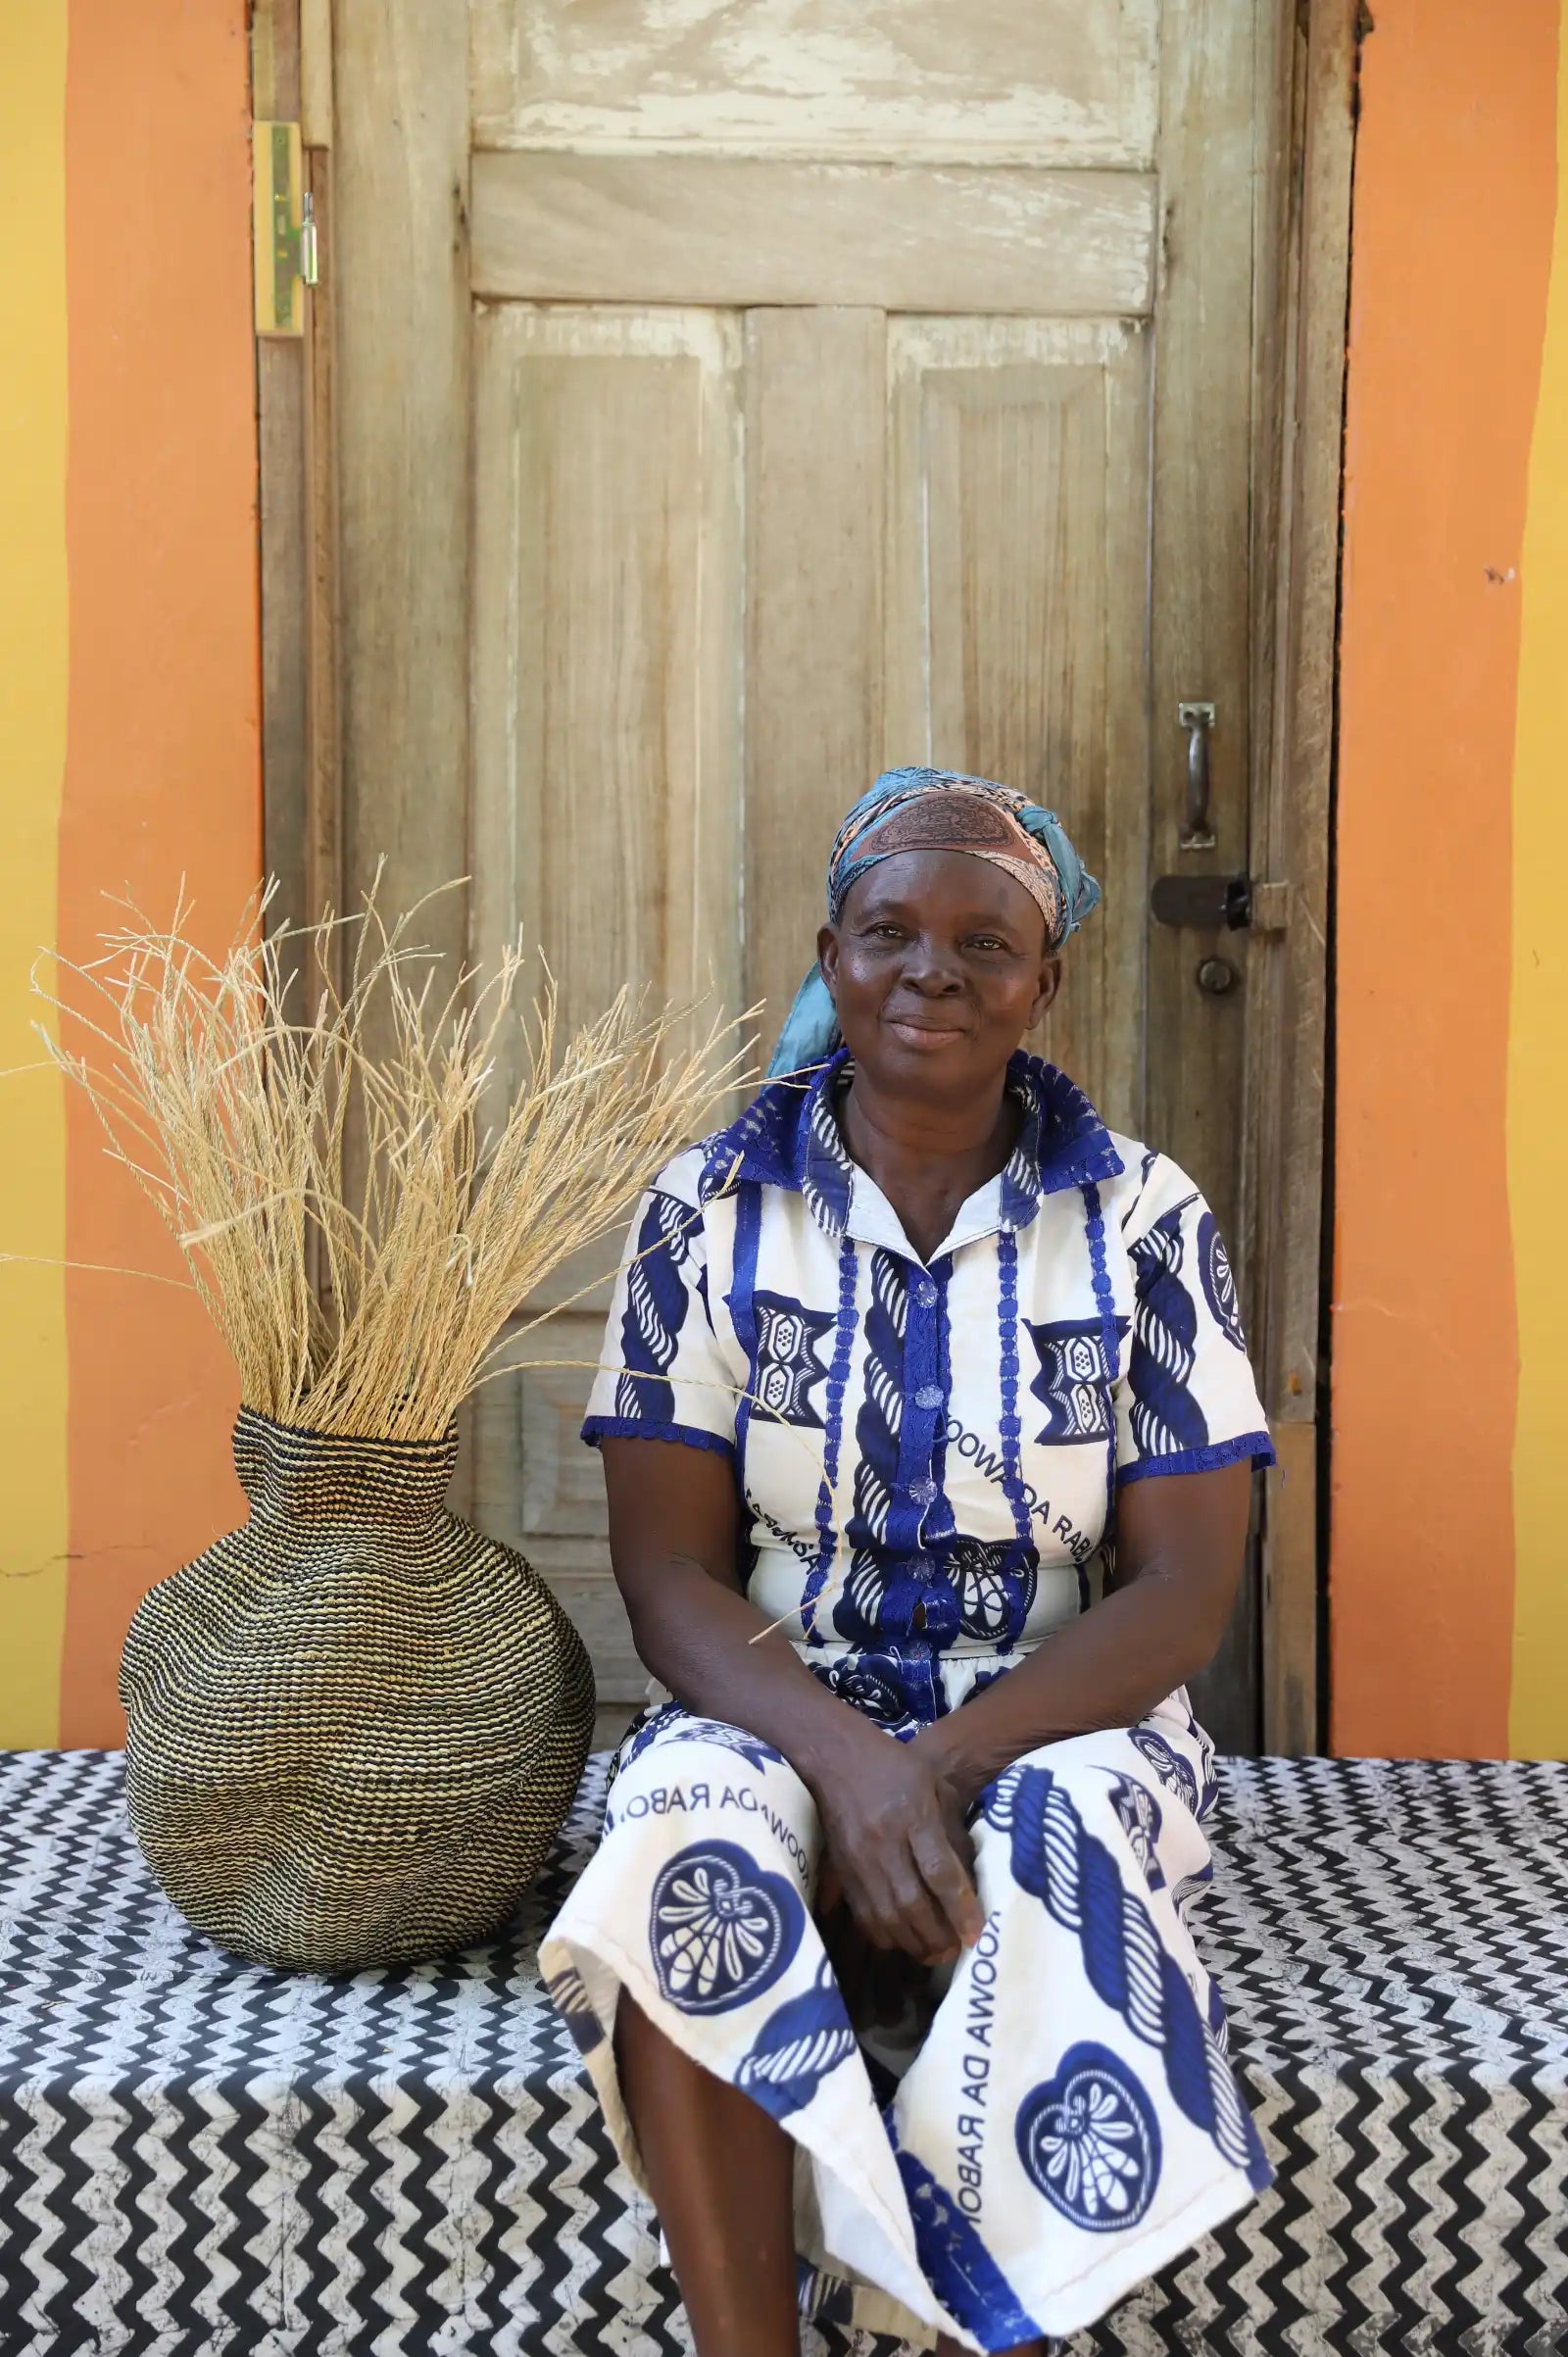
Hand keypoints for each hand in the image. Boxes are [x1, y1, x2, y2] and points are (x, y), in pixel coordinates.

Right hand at [806, 1725, 982, 1965]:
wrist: (837, 1758)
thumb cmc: (896, 1767)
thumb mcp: (936, 1786)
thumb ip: (953, 1831)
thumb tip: (968, 1880)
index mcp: (913, 1814)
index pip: (939, 1871)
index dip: (960, 1908)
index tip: (976, 1934)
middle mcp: (883, 1841)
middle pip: (911, 1903)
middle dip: (936, 1935)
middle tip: (956, 1951)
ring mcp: (858, 1859)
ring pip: (885, 1916)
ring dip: (912, 1943)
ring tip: (934, 1953)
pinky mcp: (842, 1871)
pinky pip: (863, 1915)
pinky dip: (885, 1936)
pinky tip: (903, 1940)